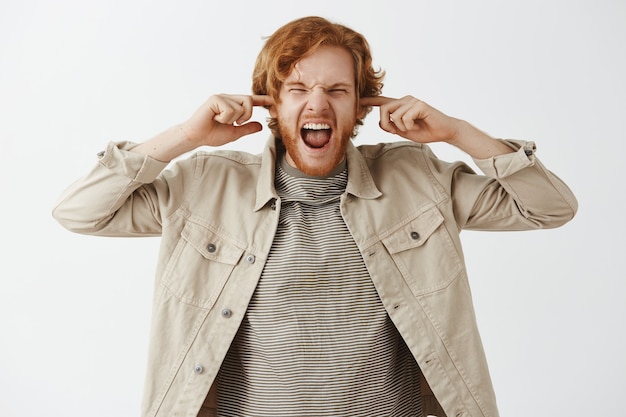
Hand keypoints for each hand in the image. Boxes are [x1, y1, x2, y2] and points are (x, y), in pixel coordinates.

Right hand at [183, 94, 273, 146]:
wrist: (196, 137)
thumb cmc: (211, 134)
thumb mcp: (234, 133)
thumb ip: (247, 128)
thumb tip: (261, 126)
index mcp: (233, 105)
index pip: (251, 101)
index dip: (262, 100)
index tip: (273, 100)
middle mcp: (228, 98)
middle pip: (249, 100)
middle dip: (246, 115)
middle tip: (234, 123)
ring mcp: (221, 97)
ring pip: (241, 106)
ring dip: (233, 119)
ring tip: (220, 121)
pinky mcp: (215, 99)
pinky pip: (231, 110)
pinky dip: (225, 119)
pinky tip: (215, 119)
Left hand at [361, 95, 511, 157]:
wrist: (444, 132)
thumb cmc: (425, 131)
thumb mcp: (403, 131)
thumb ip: (391, 126)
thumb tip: (381, 122)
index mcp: (400, 105)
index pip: (381, 101)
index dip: (368, 101)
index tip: (357, 101)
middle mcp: (405, 100)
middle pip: (383, 109)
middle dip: (386, 124)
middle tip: (396, 132)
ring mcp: (412, 101)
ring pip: (393, 115)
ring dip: (401, 127)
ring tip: (413, 127)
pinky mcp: (419, 104)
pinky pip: (404, 118)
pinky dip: (409, 126)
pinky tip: (418, 125)